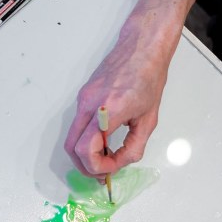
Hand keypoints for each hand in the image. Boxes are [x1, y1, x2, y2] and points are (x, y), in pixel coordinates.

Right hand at [64, 35, 166, 178]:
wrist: (142, 47)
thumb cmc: (149, 78)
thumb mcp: (149, 120)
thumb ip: (134, 146)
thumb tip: (120, 163)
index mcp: (109, 111)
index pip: (86, 150)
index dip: (96, 167)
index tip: (110, 171)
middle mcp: (90, 105)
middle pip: (71, 148)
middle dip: (85, 166)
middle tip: (101, 173)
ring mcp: (83, 99)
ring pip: (71, 138)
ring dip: (84, 154)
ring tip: (103, 158)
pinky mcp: (82, 96)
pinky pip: (77, 125)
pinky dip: (86, 139)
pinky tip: (102, 141)